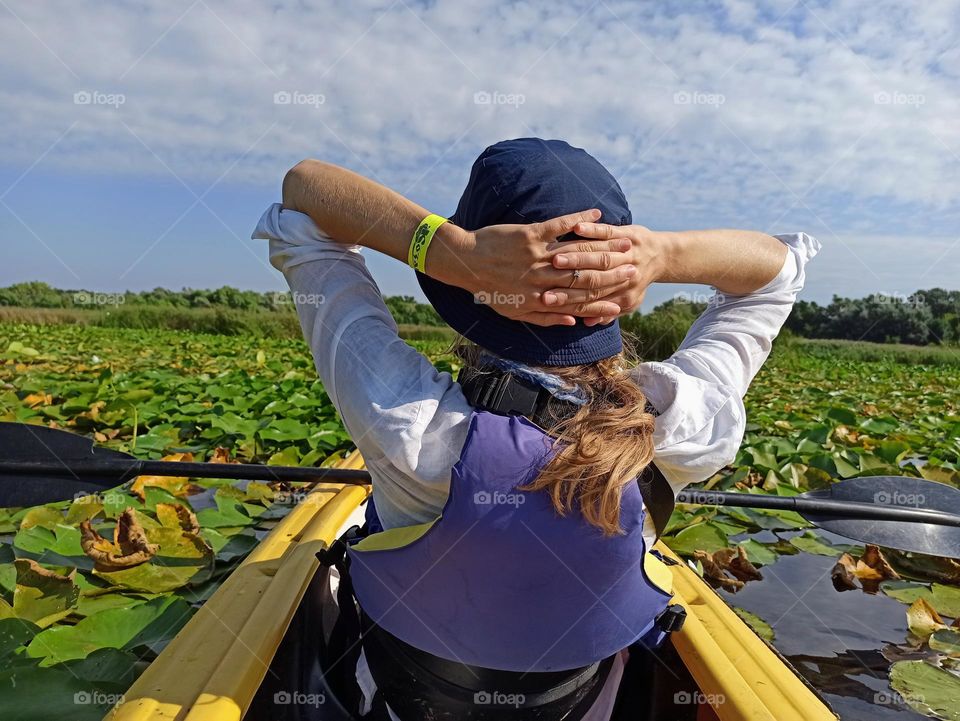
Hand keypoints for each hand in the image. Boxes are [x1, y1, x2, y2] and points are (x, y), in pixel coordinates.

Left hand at [427, 209, 639, 326]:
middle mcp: (541, 280)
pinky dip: (579, 220)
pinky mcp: (529, 235)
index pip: (577, 303)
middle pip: (583, 278)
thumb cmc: (489, 289)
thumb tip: (572, 322)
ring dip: (602, 247)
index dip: (601, 303)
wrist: (463, 263)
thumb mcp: (515, 310)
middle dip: (611, 274)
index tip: (621, 302)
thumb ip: (545, 318)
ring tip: (624, 242)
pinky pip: (559, 226)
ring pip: (576, 253)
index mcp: (539, 299)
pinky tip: (596, 215)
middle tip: (634, 269)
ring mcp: (536, 256)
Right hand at [545, 222, 669, 324]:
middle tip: (545, 281)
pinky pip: (608, 231)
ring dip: (576, 257)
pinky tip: (577, 228)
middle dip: (569, 279)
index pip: (591, 299)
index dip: (567, 300)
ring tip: (556, 258)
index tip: (545, 301)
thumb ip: (605, 313)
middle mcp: (626, 275)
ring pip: (598, 254)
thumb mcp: (628, 301)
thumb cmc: (637, 282)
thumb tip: (586, 323)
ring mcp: (627, 253)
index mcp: (624, 294)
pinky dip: (593, 229)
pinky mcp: (628, 234)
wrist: (662, 256)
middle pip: (592, 277)